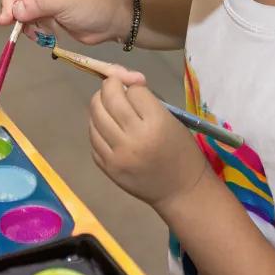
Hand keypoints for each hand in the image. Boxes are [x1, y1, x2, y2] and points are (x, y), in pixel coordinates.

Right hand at [0, 0, 129, 45]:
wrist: (113, 21)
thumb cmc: (92, 4)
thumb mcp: (65, 1)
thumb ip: (38, 4)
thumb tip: (13, 10)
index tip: (8, 16)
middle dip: (13, 12)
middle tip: (14, 28)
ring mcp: (43, 0)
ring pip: (20, 11)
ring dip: (24, 24)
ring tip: (36, 33)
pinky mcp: (47, 16)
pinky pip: (30, 23)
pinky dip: (32, 31)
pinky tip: (43, 36)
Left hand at [89, 73, 207, 215]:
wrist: (181, 191)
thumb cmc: (181, 152)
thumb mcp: (172, 121)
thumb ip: (147, 101)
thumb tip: (125, 83)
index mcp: (156, 124)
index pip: (133, 90)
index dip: (134, 86)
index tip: (138, 90)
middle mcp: (133, 137)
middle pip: (109, 98)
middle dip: (111, 86)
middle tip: (116, 88)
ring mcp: (117, 154)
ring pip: (95, 115)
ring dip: (100, 104)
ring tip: (109, 106)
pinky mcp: (107, 167)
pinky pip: (93, 137)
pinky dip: (97, 126)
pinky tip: (106, 126)